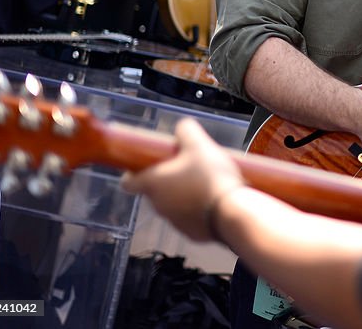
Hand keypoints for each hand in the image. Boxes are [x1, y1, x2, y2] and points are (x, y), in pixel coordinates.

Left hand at [121, 118, 242, 241]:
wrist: (233, 212)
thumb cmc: (212, 177)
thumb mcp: (200, 144)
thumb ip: (187, 131)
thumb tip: (182, 127)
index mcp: (153, 183)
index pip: (128, 182)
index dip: (133, 173)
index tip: (147, 165)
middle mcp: (158, 205)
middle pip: (155, 191)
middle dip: (168, 179)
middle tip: (188, 167)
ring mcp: (174, 221)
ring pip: (173, 205)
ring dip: (184, 195)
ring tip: (207, 183)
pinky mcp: (191, 233)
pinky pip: (190, 218)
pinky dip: (198, 210)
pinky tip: (215, 201)